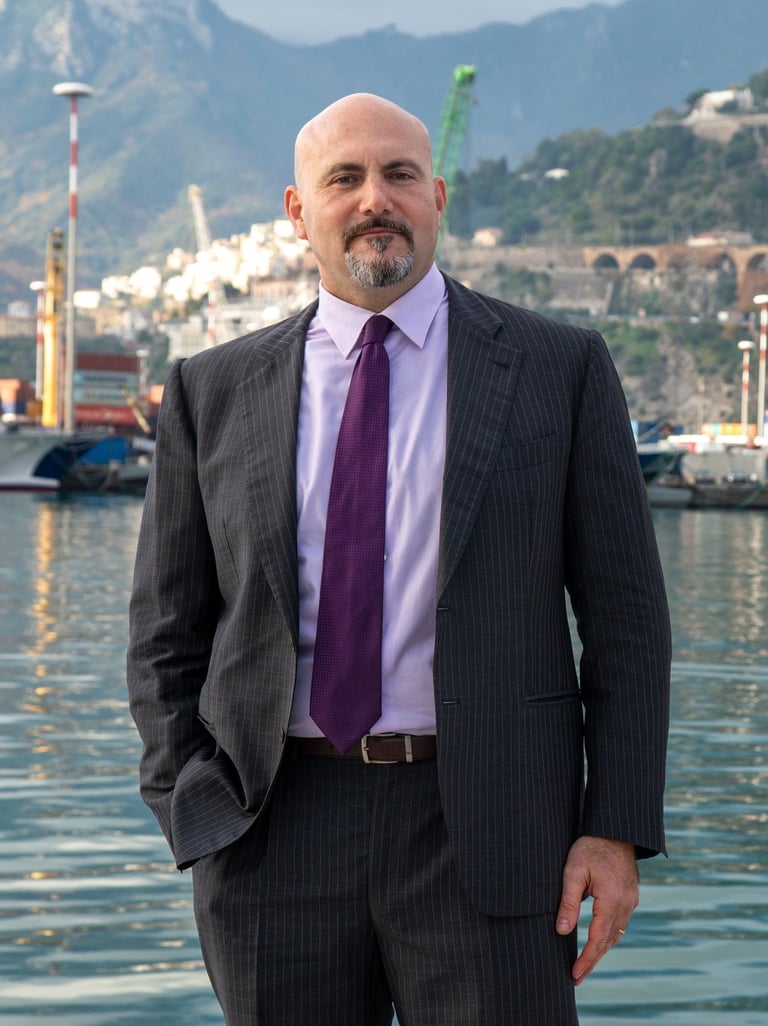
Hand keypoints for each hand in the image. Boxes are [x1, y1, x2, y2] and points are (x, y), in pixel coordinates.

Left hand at [555, 835, 637, 984]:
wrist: (615, 829)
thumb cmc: (590, 847)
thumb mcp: (573, 871)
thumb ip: (568, 903)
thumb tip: (561, 931)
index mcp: (611, 899)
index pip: (598, 938)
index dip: (586, 959)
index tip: (574, 974)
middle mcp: (626, 904)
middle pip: (609, 941)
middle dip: (592, 961)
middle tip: (576, 978)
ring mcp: (631, 901)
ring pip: (616, 934)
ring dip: (601, 950)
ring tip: (584, 965)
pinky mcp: (631, 896)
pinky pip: (620, 923)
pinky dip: (609, 937)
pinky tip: (598, 942)